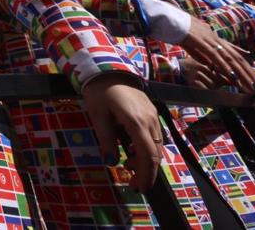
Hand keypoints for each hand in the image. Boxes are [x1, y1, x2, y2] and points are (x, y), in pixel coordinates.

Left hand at [80, 73, 162, 190]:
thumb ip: (106, 139)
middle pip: (156, 153)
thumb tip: (111, 162)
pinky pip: (154, 135)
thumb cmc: (99, 90)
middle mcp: (150, 120)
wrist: (107, 67)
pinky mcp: (150, 111)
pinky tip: (132, 149)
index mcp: (137, 122)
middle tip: (133, 184)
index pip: (148, 155)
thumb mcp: (98, 115)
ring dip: (145, 159)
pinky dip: (146, 147)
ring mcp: (152, 115)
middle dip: (147, 171)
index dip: (146, 175)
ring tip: (128, 165)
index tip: (139, 188)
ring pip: (156, 145)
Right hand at [178, 19, 254, 93]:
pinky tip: (232, 76)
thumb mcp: (191, 44)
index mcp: (214, 39)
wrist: (167, 18)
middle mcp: (216, 39)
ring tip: (250, 85)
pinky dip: (225, 67)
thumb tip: (209, 64)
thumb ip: (201, 54)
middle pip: (237, 58)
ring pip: (230, 59)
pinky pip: (216, 57)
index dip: (244, 66)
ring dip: (242, 73)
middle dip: (248, 73)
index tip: (252, 77)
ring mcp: (210, 40)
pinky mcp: (202, 43)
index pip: (234, 54)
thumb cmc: (177, 30)